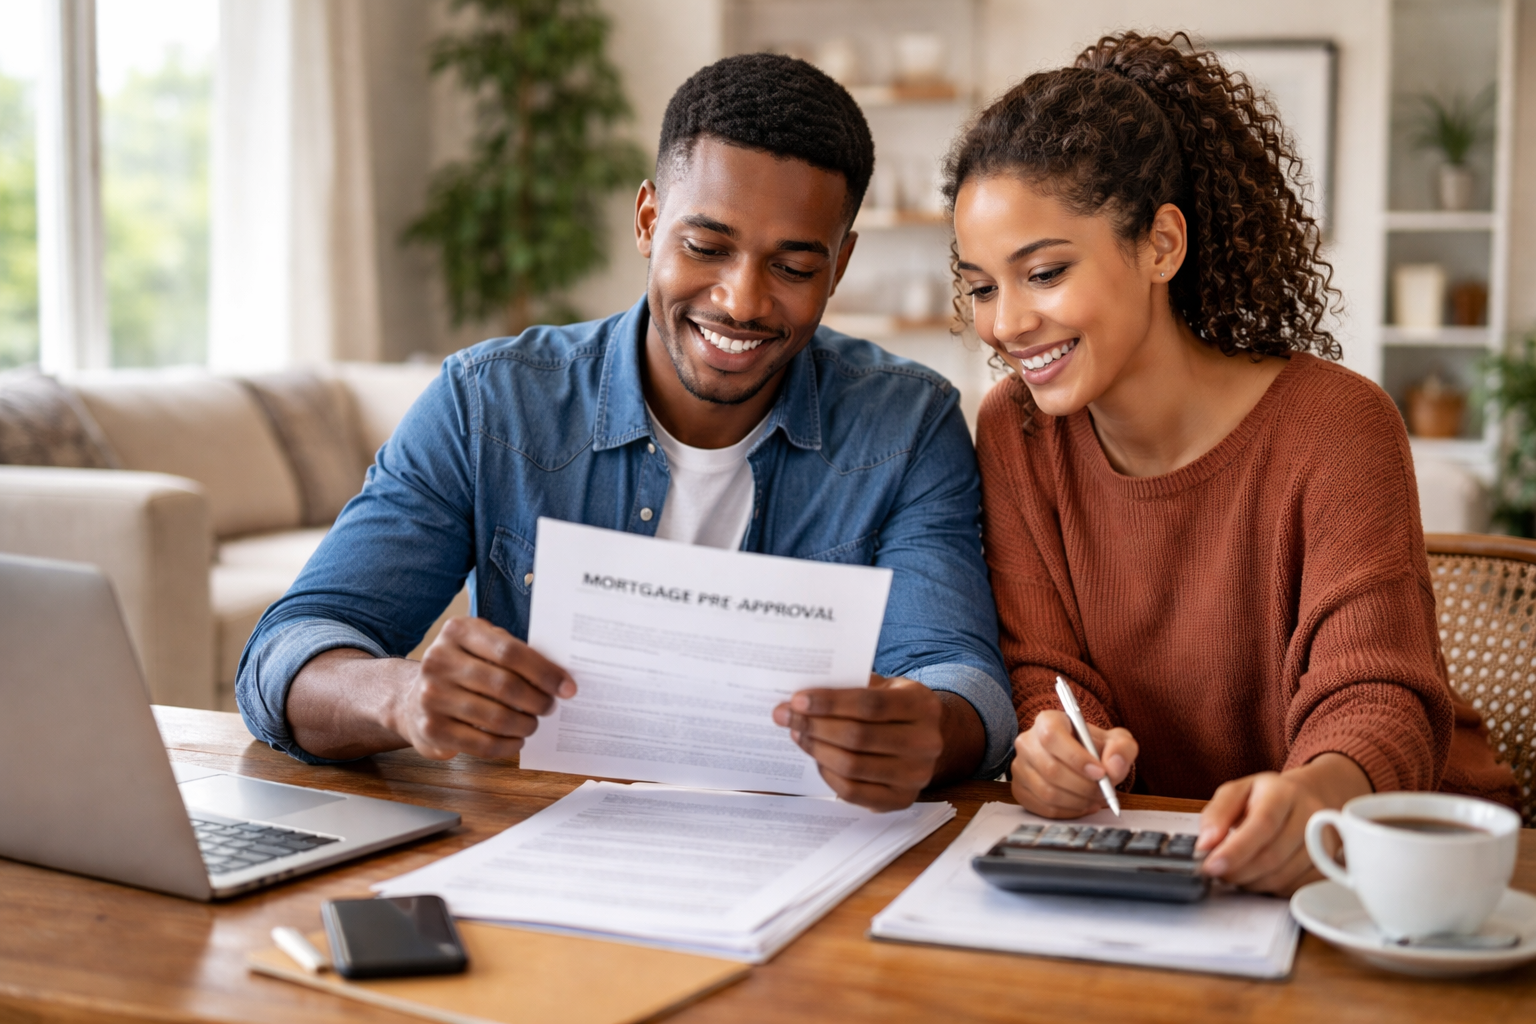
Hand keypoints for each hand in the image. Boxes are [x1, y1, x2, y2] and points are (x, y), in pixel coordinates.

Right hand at [391, 616, 575, 760]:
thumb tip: (560, 679)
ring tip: (533, 724)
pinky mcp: (431, 728)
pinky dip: (507, 745)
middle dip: (537, 701)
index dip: (544, 672)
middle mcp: (438, 660)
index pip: (510, 651)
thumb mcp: (481, 646)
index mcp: (457, 631)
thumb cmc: (462, 669)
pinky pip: (482, 743)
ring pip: (496, 717)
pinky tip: (516, 740)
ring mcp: (431, 695)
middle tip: (550, 707)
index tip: (567, 688)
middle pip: (505, 685)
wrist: (411, 698)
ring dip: (525, 725)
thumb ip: (513, 654)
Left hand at [773, 674, 947, 811]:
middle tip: (785, 716)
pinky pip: (853, 791)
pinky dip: (828, 774)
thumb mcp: (883, 687)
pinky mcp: (901, 800)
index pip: (869, 704)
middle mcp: (926, 743)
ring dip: (816, 749)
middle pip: (858, 736)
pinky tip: (817, 757)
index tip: (797, 700)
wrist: (924, 739)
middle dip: (814, 726)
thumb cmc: (893, 708)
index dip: (829, 703)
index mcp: (922, 705)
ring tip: (798, 734)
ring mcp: (916, 775)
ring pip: (852, 765)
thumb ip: (850, 687)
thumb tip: (800, 699)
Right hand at [1010, 710, 1135, 817]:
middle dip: (1083, 786)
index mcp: (1047, 721)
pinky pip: (1043, 808)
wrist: (1082, 761)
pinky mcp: (1019, 790)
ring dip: (1078, 801)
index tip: (1100, 772)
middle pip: (1050, 769)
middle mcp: (1027, 742)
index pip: (1052, 737)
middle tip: (1103, 791)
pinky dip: (1068, 812)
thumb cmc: (1096, 748)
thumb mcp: (1116, 740)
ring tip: (1095, 798)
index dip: (1076, 758)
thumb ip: (1122, 749)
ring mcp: (1020, 767)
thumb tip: (1113, 767)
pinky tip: (1083, 804)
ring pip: (1047, 792)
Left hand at [1197, 753, 1370, 895]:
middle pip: (1273, 856)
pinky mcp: (1329, 865)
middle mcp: (1311, 816)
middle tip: (1218, 872)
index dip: (1236, 849)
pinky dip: (1270, 887)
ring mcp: (1325, 843)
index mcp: (1284, 793)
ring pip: (1284, 877)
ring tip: (1235, 872)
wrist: (1309, 798)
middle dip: (1238, 871)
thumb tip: (1205, 844)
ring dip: (1252, 882)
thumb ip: (1216, 814)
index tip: (1212, 865)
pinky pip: (1295, 887)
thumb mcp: (1237, 792)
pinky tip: (1259, 875)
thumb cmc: (1267, 797)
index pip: (1262, 825)